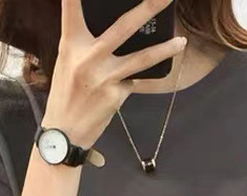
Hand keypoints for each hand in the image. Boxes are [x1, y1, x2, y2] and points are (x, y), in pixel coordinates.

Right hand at [44, 0, 187, 149]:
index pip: (72, 9)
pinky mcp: (117, 94)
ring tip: (182, 42)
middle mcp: (89, 57)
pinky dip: (140, 77)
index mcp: (71, 44)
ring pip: (142, 59)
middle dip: (148, 8)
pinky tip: (149, 76)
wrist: (65, 132)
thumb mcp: (68, 61)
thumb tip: (113, 28)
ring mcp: (105, 76)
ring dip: (165, 49)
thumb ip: (86, 43)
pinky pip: (136, 80)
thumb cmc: (66, 93)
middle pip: (123, 27)